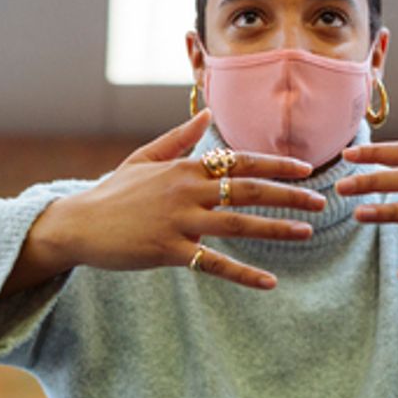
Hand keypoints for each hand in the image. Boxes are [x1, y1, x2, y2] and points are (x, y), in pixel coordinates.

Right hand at [14, 110, 326, 291]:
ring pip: (238, 224)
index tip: (305, 168)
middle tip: (320, 200)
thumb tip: (204, 114)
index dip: (275, 164)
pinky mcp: (168, 250)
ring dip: (276, 228)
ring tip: (306, 232)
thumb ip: (177, 138)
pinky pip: (213, 263)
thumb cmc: (112, 193)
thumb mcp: (143, 158)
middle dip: (289, 194)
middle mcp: (186, 190)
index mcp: (184, 167)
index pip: (239, 161)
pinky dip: (244, 274)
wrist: (77, 225)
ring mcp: (178, 221)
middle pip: (248, 189)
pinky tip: (270, 283)